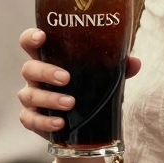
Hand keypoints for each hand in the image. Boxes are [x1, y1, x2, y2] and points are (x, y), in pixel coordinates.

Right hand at [17, 28, 140, 140]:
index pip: (31, 43)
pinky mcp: (32, 119)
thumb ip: (117, 68)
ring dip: (49, 98)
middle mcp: (36, 77)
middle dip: (46, 71)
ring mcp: (32, 97)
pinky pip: (30, 119)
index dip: (31, 37)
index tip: (41, 36)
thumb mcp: (103, 78)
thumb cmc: (89, 90)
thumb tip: (134, 62)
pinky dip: (44, 122)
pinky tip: (60, 123)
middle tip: (66, 78)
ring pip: (28, 95)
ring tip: (70, 103)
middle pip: (29, 68)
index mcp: (49, 59)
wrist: (86, 125)